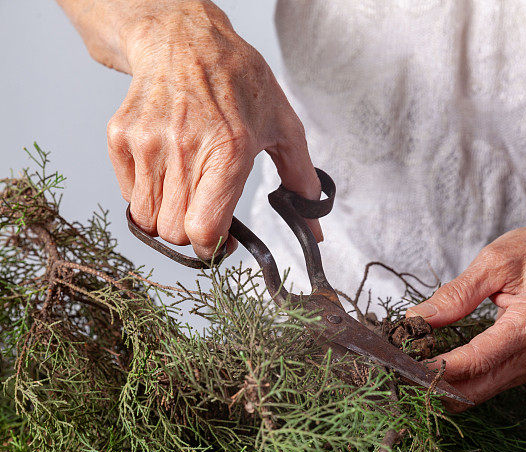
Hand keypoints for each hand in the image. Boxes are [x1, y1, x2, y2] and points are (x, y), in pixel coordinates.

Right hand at [106, 2, 320, 257]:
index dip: (213, 248)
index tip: (222, 243)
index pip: (204, 228)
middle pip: (173, 232)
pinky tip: (167, 173)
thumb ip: (301, 181)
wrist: (184, 40)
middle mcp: (184, 149)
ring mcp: (148, 143)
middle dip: (192, 235)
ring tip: (187, 194)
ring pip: (147, 220)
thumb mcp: (284, 127)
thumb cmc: (239, 82)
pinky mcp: (121, 138)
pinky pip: (128, 197)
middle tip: (206, 215)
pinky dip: (146, 197)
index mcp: (228, 150)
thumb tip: (316, 229)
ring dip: (167, 220)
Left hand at [407, 220, 525, 410]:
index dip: (438, 367)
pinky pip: (487, 384)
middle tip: (398, 369)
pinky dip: (460, 380)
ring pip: (479, 393)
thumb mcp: (493, 261)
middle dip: (435, 383)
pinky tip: (437, 363)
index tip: (404, 364)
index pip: (477, 359)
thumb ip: (456, 294)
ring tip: (412, 365)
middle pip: (476, 388)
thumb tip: (416, 319)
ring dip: (444, 385)